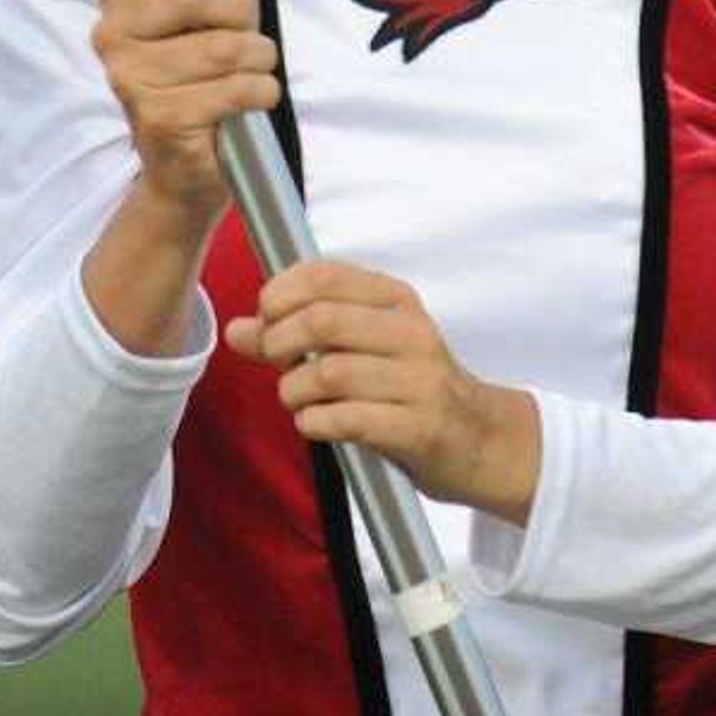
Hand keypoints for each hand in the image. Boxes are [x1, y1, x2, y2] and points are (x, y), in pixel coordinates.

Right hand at [82, 0, 280, 226]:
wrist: (190, 169)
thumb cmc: (206, 80)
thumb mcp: (223, 18)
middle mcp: (112, 32)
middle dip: (240, 12)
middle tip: (247, 34)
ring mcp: (130, 77)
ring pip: (221, 45)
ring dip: (258, 58)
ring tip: (254, 71)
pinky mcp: (158, 116)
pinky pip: (232, 87)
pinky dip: (260, 91)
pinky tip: (253, 99)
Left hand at [227, 261, 541, 523]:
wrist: (479, 439)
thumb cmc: (410, 388)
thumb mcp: (361, 349)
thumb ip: (297, 336)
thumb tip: (236, 329)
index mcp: (396, 301)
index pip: (325, 275)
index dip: (280, 294)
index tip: (267, 318)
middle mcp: (411, 333)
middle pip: (321, 321)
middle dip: (279, 343)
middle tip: (277, 363)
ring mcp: (419, 380)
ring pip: (328, 373)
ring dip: (294, 390)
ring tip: (297, 399)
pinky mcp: (419, 426)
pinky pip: (347, 419)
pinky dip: (315, 422)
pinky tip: (316, 423)